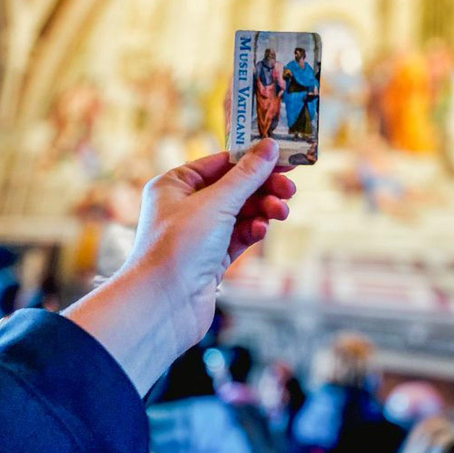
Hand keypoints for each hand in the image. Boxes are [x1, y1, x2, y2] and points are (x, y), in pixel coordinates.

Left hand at [63, 139, 295, 393]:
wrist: (162, 306)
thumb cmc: (178, 247)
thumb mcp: (217, 203)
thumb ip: (246, 175)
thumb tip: (269, 146)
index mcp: (174, 185)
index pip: (220, 162)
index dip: (252, 159)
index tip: (283, 158)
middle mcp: (184, 207)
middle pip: (233, 188)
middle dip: (263, 188)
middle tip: (290, 189)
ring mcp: (198, 235)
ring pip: (239, 213)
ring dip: (263, 210)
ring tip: (282, 212)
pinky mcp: (210, 260)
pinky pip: (238, 237)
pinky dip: (253, 231)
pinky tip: (261, 231)